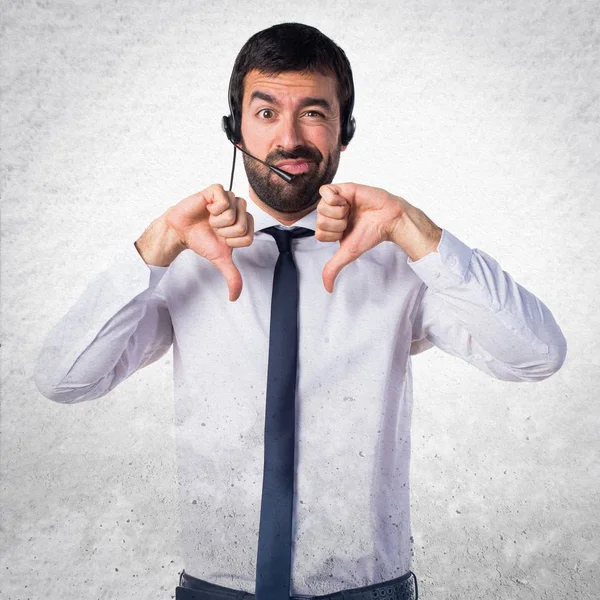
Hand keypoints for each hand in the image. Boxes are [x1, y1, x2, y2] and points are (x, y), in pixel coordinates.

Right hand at [165, 184, 253, 301]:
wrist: (180, 231)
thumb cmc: (201, 240)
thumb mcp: (219, 259)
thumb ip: (232, 276)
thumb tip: (234, 297)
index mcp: (244, 225)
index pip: (248, 237)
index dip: (232, 242)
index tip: (221, 238)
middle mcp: (239, 210)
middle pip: (242, 226)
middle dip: (224, 232)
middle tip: (214, 229)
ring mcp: (229, 199)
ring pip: (233, 214)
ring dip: (217, 221)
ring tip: (210, 219)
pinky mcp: (217, 190)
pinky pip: (224, 199)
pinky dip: (213, 209)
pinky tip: (207, 209)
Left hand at [315, 182, 441, 291]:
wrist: (388, 219)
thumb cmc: (371, 234)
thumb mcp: (348, 254)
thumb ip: (333, 268)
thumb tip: (328, 288)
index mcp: (331, 227)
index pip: (318, 232)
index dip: (332, 234)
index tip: (346, 232)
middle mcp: (332, 213)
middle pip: (318, 220)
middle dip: (336, 224)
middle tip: (351, 221)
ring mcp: (336, 200)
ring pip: (321, 206)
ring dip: (338, 213)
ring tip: (351, 211)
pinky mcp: (342, 187)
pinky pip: (325, 191)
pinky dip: (334, 199)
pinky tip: (347, 201)